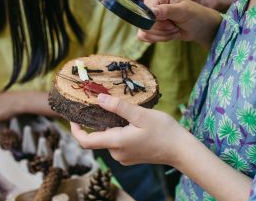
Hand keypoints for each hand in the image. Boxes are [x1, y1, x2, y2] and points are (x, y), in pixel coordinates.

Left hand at [71, 94, 189, 165]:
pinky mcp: (131, 157)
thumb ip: (118, 107)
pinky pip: (118, 142)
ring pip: (110, 138)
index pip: (86, 141)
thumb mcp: (141, 115)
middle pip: (99, 136)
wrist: (182, 150)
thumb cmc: (164, 131)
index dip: (75, 130)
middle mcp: (117, 153)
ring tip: (124, 111)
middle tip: (105, 102)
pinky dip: (120, 131)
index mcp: (116, 142)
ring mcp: (124, 157)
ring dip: (112, 125)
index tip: (73, 117)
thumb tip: (98, 99)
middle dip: (100, 121)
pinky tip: (132, 122)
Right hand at [139, 0, 221, 47]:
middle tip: (174, 27)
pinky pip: (143, 36)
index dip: (158, 22)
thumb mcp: (183, 11)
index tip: (172, 23)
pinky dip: (156, 39)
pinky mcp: (149, 25)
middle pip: (144, 23)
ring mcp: (149, 15)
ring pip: (144, 32)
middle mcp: (151, 2)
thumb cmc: (195, 15)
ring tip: (173, 30)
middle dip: (161, 30)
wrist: (199, 26)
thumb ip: (167, 10)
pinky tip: (168, 35)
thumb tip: (151, 12)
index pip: (146, 12)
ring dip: (161, 35)